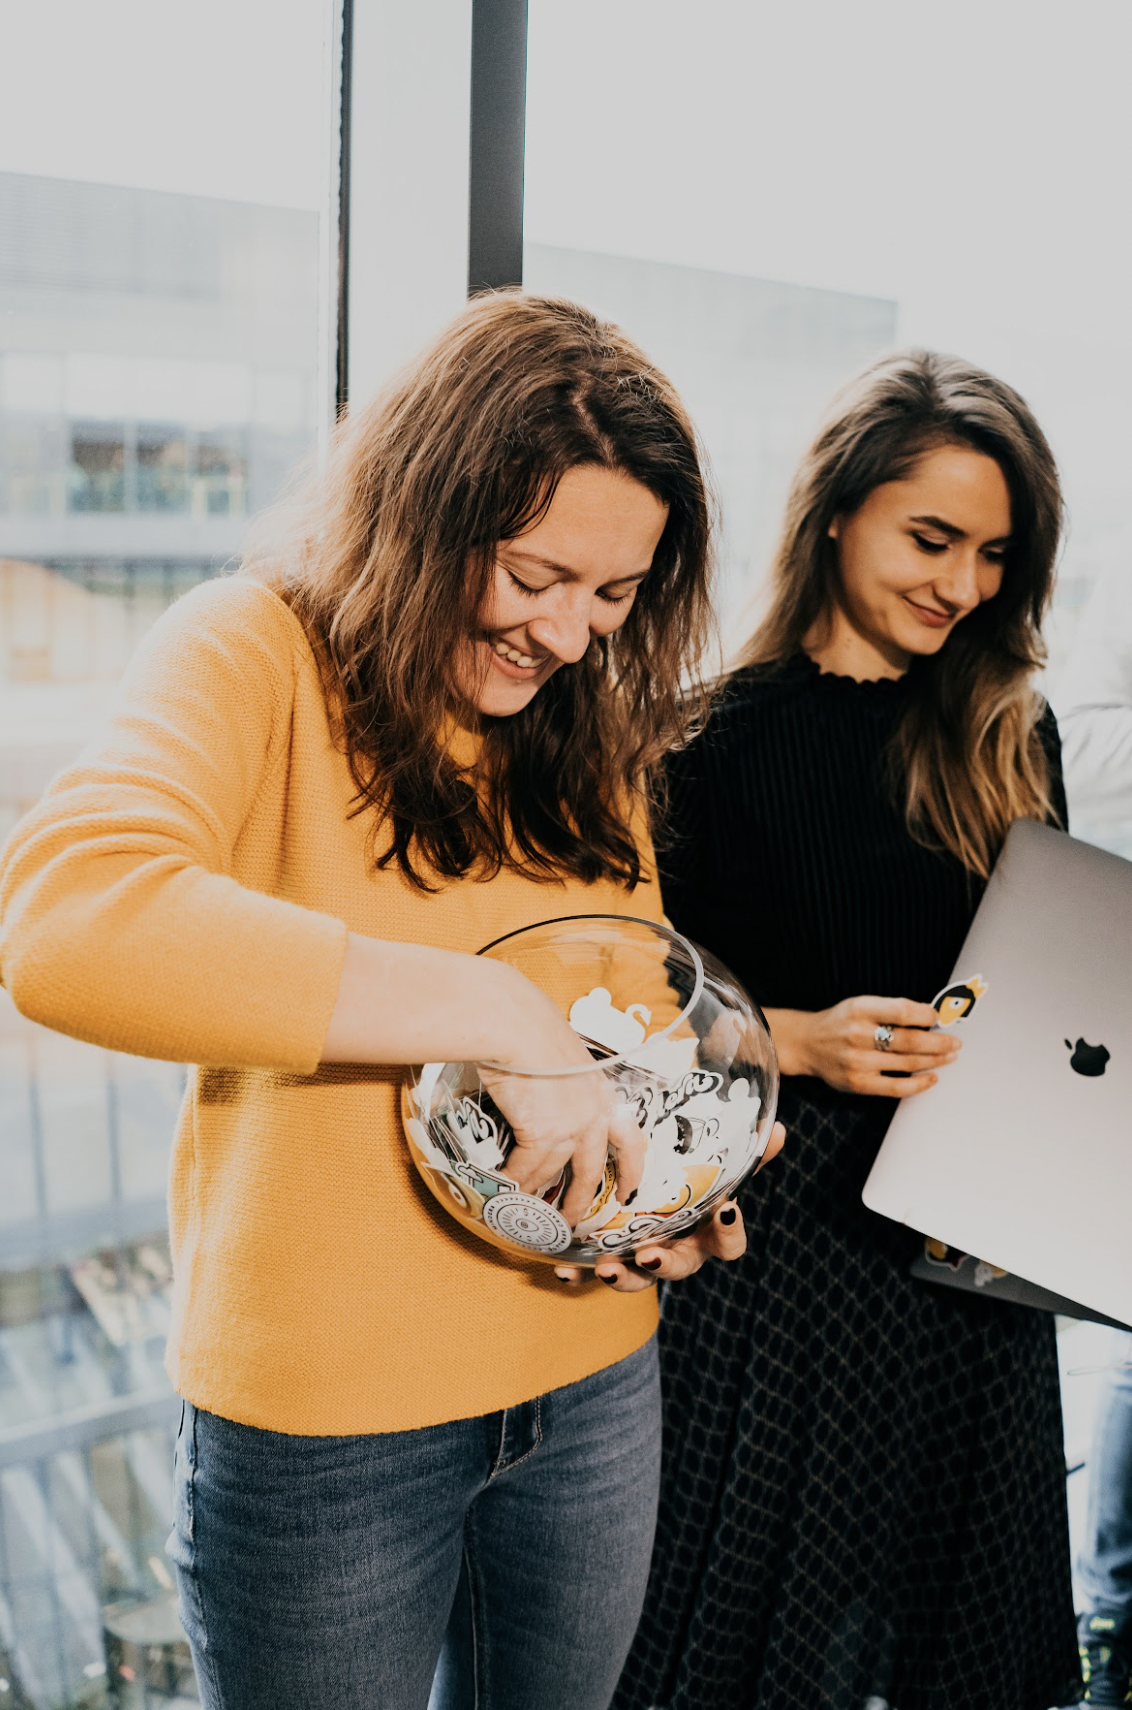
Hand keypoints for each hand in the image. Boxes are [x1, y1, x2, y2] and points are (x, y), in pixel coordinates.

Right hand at [478, 990, 645, 1226]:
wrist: (515, 1025)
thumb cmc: (530, 1029)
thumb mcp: (561, 1058)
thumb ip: (562, 1082)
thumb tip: (542, 1094)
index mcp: (603, 1094)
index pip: (630, 1139)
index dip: (632, 1169)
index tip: (630, 1192)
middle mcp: (593, 1115)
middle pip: (592, 1170)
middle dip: (581, 1199)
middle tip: (574, 1221)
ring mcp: (570, 1128)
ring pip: (554, 1174)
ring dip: (539, 1194)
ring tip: (528, 1210)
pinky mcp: (542, 1135)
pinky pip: (526, 1170)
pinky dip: (512, 1182)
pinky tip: (502, 1188)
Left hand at [553, 1119, 785, 1291]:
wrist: (653, 1187)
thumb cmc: (691, 1179)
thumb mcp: (716, 1163)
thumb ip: (746, 1152)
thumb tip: (780, 1129)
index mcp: (707, 1230)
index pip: (730, 1243)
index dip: (730, 1231)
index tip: (725, 1208)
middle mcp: (680, 1249)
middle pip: (680, 1268)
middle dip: (665, 1264)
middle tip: (650, 1255)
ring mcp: (644, 1258)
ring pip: (638, 1278)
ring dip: (623, 1277)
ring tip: (606, 1268)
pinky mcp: (613, 1257)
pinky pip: (595, 1273)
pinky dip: (580, 1276)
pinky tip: (564, 1273)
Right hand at [768, 997, 957, 1095]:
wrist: (807, 1043)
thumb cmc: (840, 1022)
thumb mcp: (860, 1004)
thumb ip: (890, 1010)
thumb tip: (930, 1017)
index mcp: (859, 1009)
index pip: (902, 1011)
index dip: (927, 1015)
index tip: (938, 1017)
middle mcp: (858, 1035)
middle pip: (910, 1040)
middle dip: (939, 1042)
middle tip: (955, 1043)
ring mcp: (858, 1061)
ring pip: (908, 1063)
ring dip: (935, 1060)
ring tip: (949, 1056)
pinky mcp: (858, 1083)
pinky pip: (896, 1087)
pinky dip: (918, 1084)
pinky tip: (932, 1078)